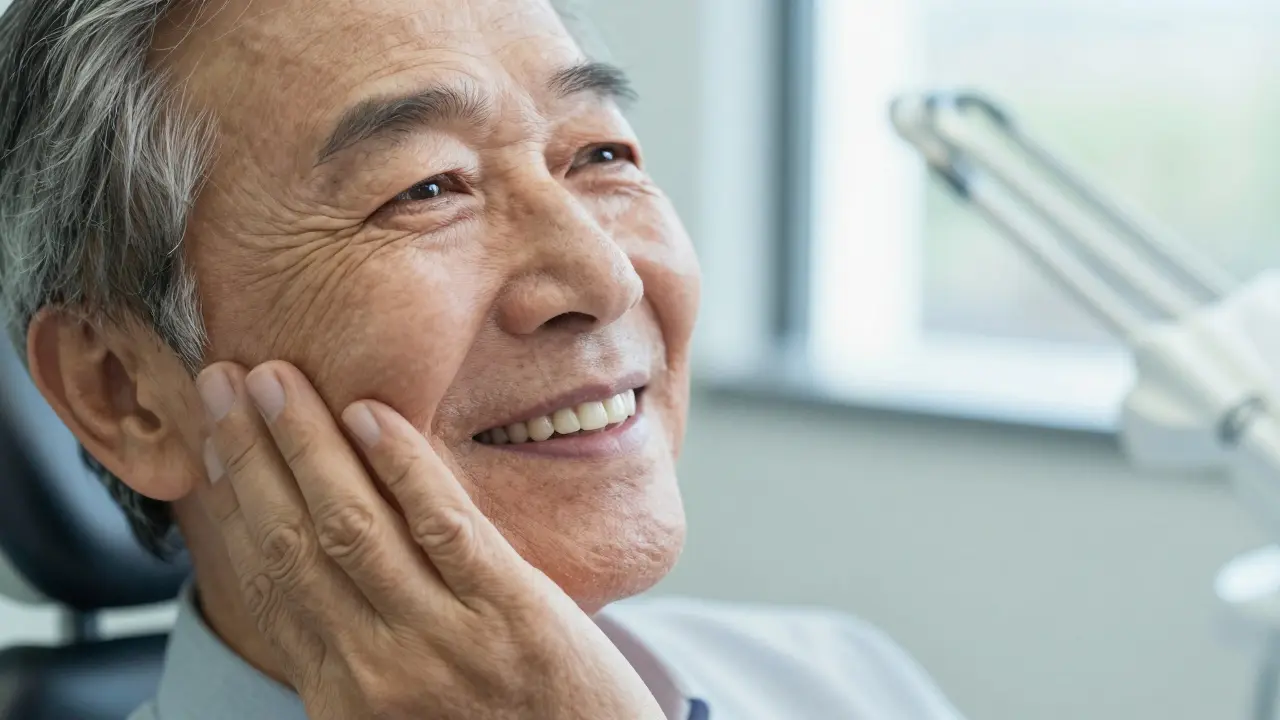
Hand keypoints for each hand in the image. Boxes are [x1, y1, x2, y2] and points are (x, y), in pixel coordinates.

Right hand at [197, 361, 664, 719]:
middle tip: (222, 381)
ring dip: (306, 444)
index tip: (212, 440)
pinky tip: (368, 413)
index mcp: (343, 695)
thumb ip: (359, 654)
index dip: (234, 503)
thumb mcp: (405, 711)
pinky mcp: (511, 610)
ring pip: (353, 525)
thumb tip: (315, 582)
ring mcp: (446, 638)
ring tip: (275, 379)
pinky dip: (402, 466)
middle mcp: (379, 669)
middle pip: (293, 542)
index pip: (270, 580)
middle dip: (250, 457)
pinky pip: (442, 526)